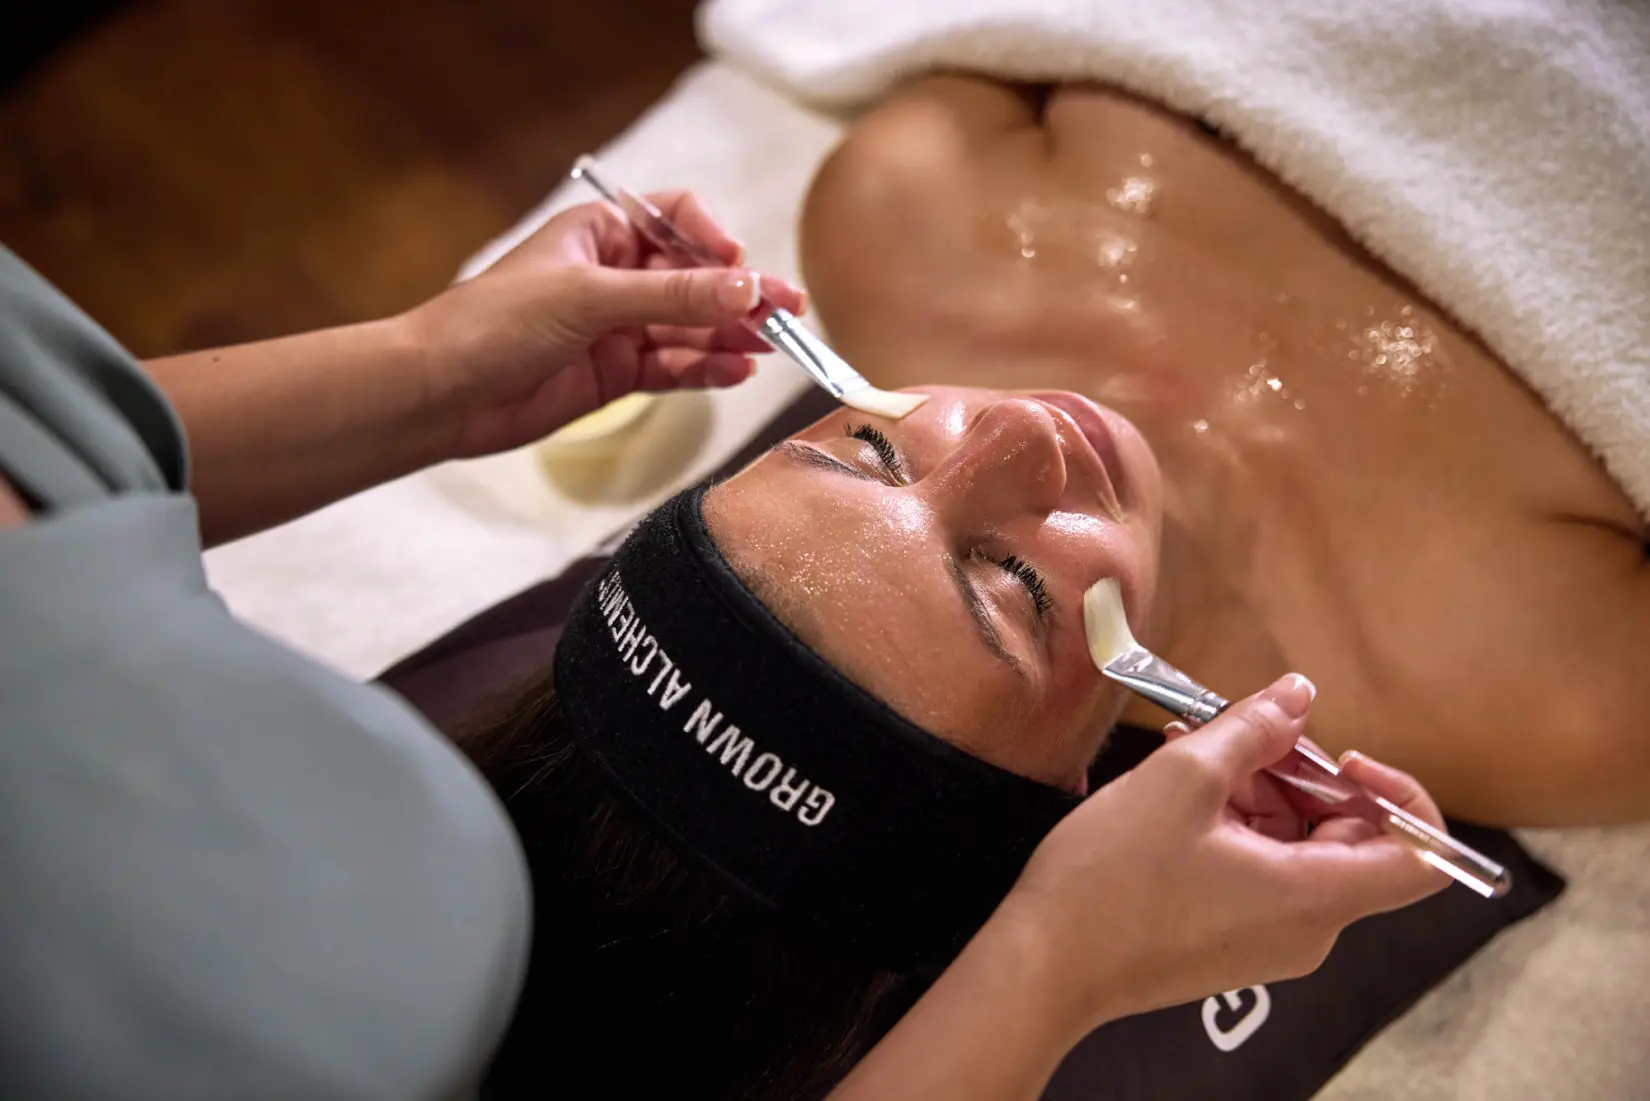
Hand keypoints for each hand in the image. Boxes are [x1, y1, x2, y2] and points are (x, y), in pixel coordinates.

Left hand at [403, 192, 807, 458]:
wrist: (442, 392)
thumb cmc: (493, 323)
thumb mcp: (589, 298)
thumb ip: (672, 295)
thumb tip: (744, 286)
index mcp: (601, 233)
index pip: (678, 220)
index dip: (714, 242)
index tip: (740, 269)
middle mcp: (615, 275)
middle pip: (695, 278)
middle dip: (739, 296)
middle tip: (787, 313)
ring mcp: (618, 327)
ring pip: (691, 327)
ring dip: (731, 336)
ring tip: (772, 348)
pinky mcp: (617, 374)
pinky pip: (675, 367)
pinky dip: (706, 369)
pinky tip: (736, 372)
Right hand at [997, 674, 1447, 1032]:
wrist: (1042, 966)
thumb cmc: (1111, 881)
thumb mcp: (1183, 779)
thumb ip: (1254, 729)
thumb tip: (1300, 695)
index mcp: (1315, 896)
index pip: (1424, 858)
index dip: (1403, 795)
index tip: (1342, 757)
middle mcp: (1309, 929)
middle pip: (1351, 840)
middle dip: (1303, 776)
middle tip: (1241, 737)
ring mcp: (1270, 940)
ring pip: (1298, 850)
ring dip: (1258, 792)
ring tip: (1190, 752)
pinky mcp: (1232, 942)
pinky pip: (1263, 873)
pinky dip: (1236, 825)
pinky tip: (1179, 791)